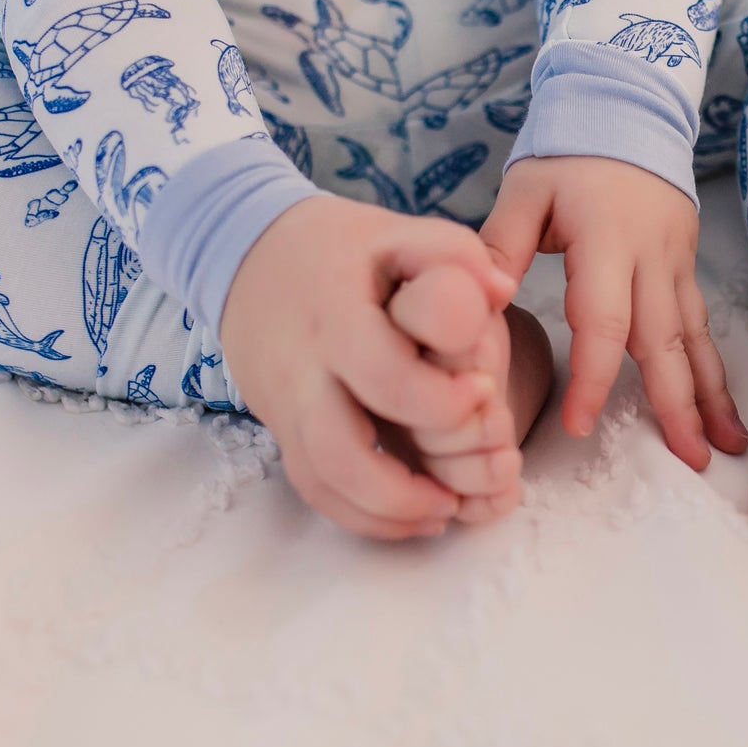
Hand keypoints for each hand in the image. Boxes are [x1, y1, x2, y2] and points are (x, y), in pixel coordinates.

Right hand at [220, 196, 520, 539]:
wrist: (246, 255)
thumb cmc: (339, 248)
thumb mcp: (395, 232)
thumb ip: (454, 254)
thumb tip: (501, 291)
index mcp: (336, 316)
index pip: (383, 377)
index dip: (441, 400)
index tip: (483, 391)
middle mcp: (302, 370)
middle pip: (340, 451)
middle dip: (406, 485)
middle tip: (465, 481)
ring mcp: (285, 406)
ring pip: (321, 482)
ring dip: (386, 512)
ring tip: (445, 509)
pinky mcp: (281, 428)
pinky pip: (312, 487)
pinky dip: (361, 514)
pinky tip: (411, 515)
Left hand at [479, 156, 747, 469]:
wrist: (626, 106)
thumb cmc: (567, 151)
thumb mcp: (524, 188)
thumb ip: (500, 244)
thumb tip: (484, 299)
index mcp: (606, 240)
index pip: (603, 322)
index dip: (593, 378)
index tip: (581, 426)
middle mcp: (652, 256)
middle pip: (664, 341)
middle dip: (676, 405)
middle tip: (689, 463)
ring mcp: (677, 261)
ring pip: (695, 337)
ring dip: (709, 395)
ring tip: (726, 447)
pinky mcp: (687, 264)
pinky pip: (702, 324)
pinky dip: (713, 368)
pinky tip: (724, 407)